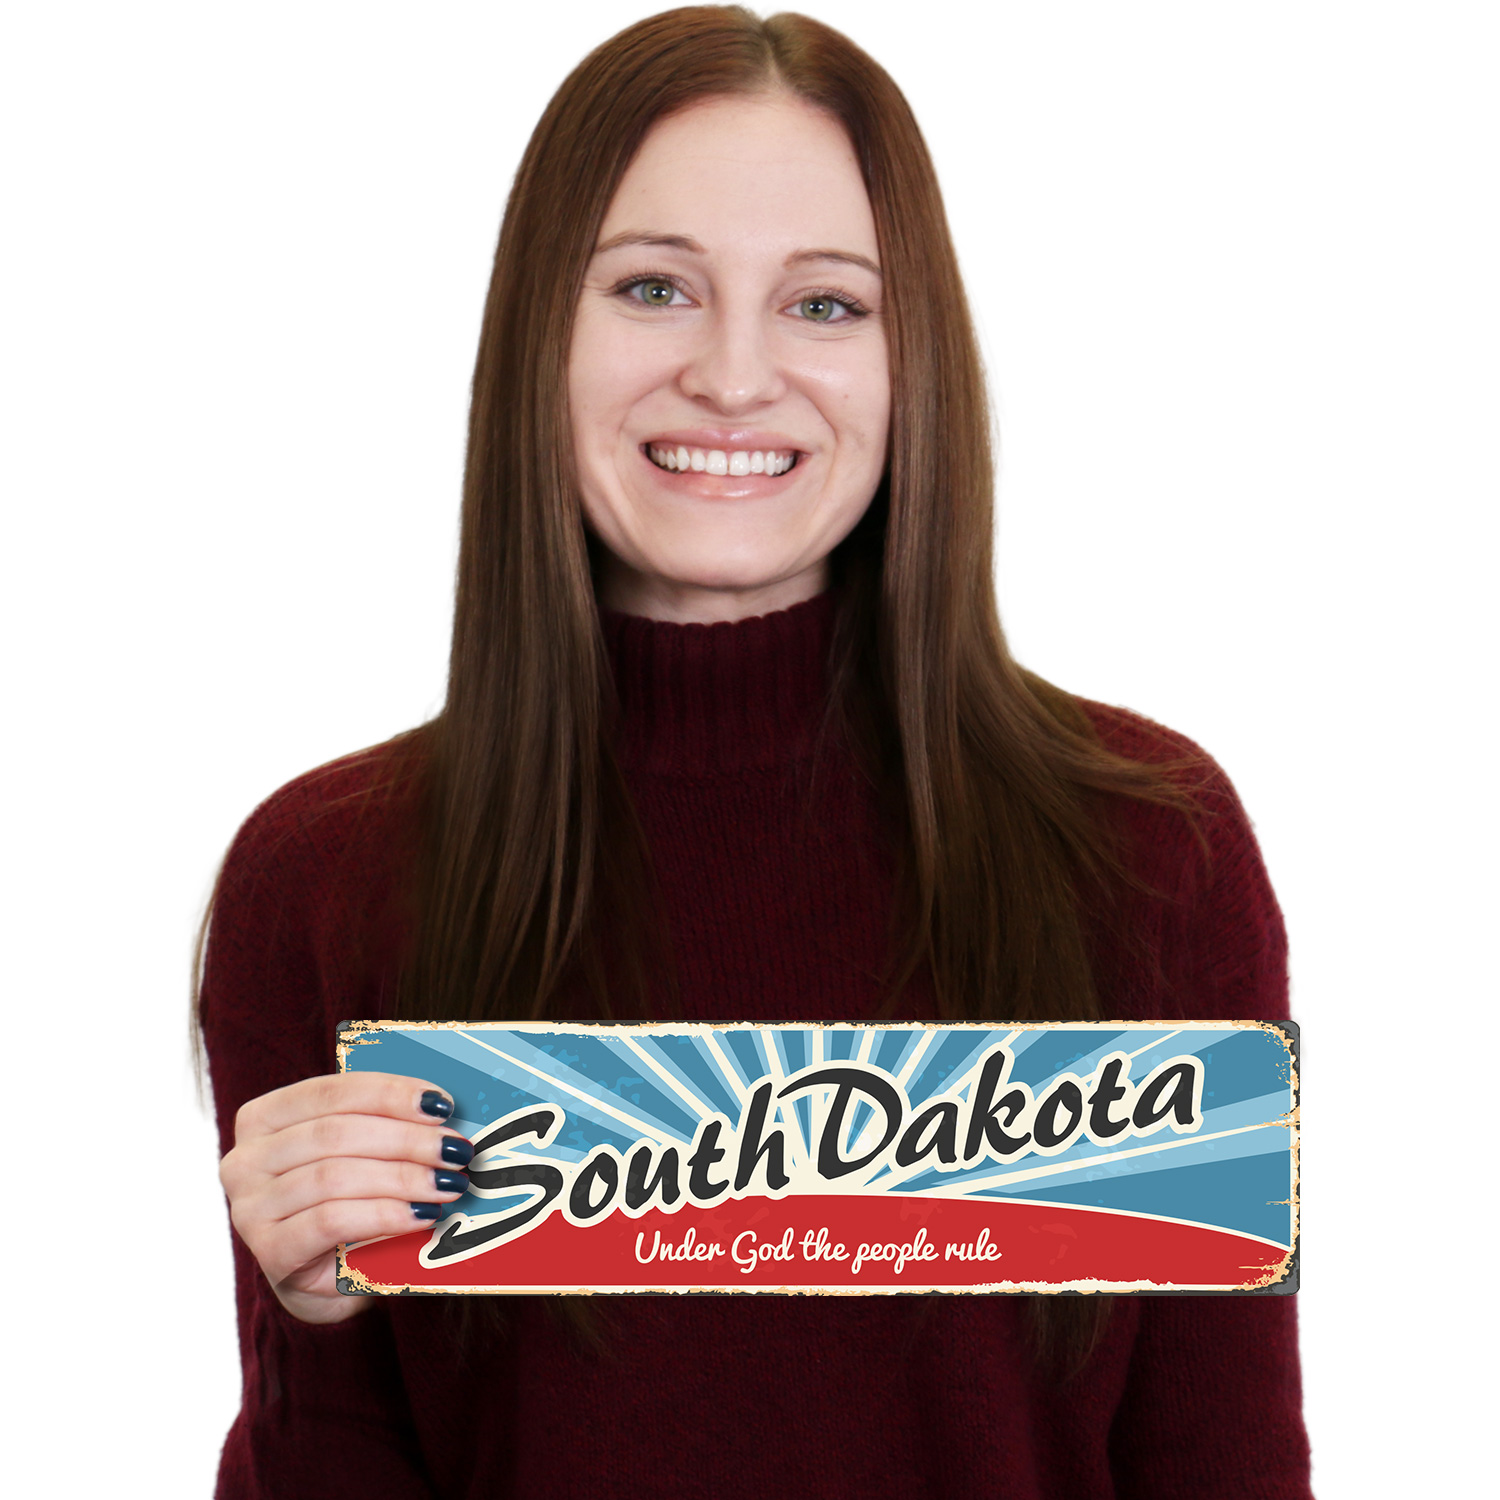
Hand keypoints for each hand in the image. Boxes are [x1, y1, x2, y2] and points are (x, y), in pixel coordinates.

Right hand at [219, 1071, 472, 1324]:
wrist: (324, 1279)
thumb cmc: (346, 1201)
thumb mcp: (359, 1155)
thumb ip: (384, 1125)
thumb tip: (443, 1109)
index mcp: (265, 1117)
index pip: (331, 1092)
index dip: (390, 1093)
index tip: (441, 1103)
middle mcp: (245, 1159)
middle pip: (335, 1133)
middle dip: (405, 1138)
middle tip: (455, 1150)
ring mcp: (250, 1209)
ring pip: (334, 1176)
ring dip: (402, 1177)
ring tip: (448, 1184)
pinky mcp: (269, 1253)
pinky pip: (332, 1221)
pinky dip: (384, 1215)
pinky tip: (421, 1215)